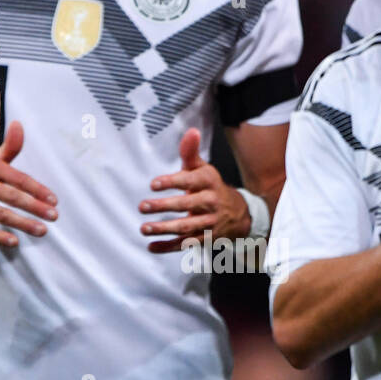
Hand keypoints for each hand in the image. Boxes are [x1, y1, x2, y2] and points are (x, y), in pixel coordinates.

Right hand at [0, 120, 57, 247]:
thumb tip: (18, 125)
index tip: (53, 199)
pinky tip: (13, 241)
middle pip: (14, 196)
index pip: (19, 179)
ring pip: (2, 214)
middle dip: (35, 207)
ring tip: (41, 231)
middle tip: (53, 216)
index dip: (37, 189)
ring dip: (22, 223)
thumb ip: (6, 144)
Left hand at [140, 127, 249, 252]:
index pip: (190, 181)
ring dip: (164, 229)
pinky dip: (168, 247)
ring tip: (144, 228)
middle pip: (186, 205)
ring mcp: (208, 222)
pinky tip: (152, 246)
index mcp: (208, 182)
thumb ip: (190, 152)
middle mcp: (210, 203)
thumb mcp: (202, 168)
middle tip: (142, 206)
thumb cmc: (210, 186)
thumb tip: (191, 131)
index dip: (172, 182)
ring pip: (185, 227)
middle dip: (163, 207)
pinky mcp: (204, 238)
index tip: (153, 184)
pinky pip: (185, 244)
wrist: (238, 212)